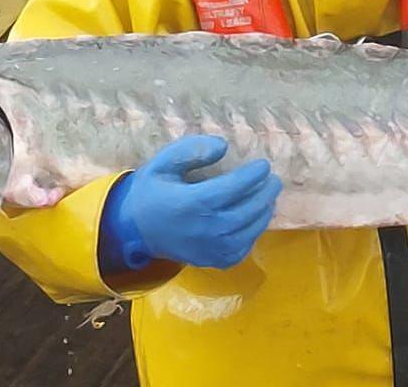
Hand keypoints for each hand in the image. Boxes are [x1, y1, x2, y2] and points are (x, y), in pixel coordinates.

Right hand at [98, 135, 281, 272]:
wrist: (133, 230)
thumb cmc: (150, 192)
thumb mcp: (163, 163)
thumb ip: (192, 151)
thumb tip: (224, 146)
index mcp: (192, 203)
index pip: (233, 188)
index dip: (253, 175)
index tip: (263, 165)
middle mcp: (205, 228)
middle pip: (247, 211)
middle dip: (265, 193)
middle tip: (273, 180)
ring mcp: (211, 249)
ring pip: (249, 231)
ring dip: (263, 212)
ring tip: (268, 197)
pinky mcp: (213, 261)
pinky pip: (242, 248)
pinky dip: (254, 232)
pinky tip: (255, 218)